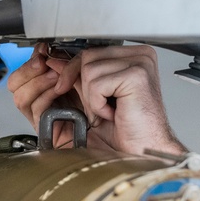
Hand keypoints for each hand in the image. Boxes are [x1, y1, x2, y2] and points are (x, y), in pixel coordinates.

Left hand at [7, 43, 185, 154]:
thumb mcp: (96, 96)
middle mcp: (141, 55)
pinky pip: (97, 84)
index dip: (75, 71)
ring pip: (89, 70)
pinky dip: (99, 104)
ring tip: (110, 112)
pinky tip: (115, 113)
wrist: (144, 149)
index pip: (92, 51)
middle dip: (84, 87)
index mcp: (135, 56)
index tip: (65, 86)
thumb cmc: (129, 129)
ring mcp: (141, 63)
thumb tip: (55, 61)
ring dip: (92, 98)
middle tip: (101, 108)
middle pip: (87, 57)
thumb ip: (80, 76)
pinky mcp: (137, 76)